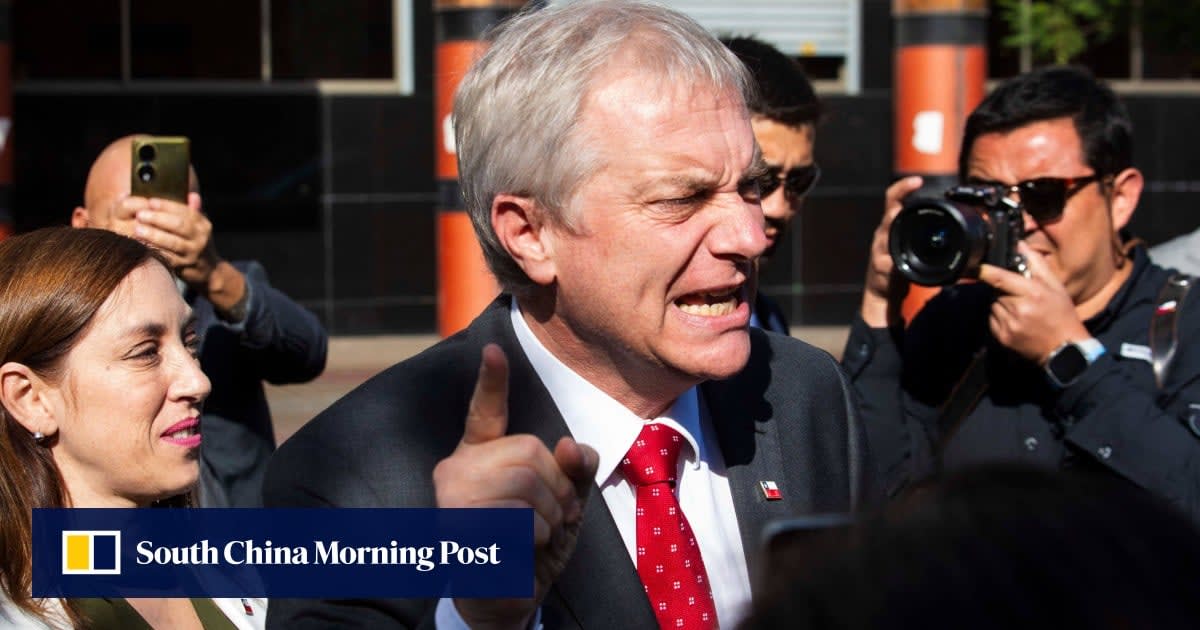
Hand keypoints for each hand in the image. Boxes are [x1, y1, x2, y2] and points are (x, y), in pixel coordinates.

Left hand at [132, 192, 220, 289]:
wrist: (208, 270)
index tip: (150, 201)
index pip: (187, 211)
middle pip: (179, 225)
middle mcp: (201, 238)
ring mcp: (193, 253)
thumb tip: (191, 194)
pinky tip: (141, 245)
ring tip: (137, 229)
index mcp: (203, 224)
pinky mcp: (184, 267)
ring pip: (173, 243)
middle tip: (140, 214)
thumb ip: (192, 211)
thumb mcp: (198, 226)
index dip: (168, 206)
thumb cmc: (195, 242)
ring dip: (154, 235)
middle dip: (158, 219)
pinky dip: (154, 250)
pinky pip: (167, 257)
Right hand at [433, 344, 597, 629]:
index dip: (491, 381)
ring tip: (536, 535)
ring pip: (526, 481)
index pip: (485, 412)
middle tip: (551, 518)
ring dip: (549, 514)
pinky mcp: (458, 527)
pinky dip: (536, 536)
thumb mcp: (564, 504)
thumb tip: (572, 446)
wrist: (506, 602)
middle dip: (556, 487)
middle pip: (529, 450)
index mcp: (479, 457)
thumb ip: (574, 470)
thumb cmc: (530, 549)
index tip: (492, 350)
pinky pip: (520, 516)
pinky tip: (520, 550)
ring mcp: (453, 498)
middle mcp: (457, 470)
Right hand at [861, 176, 923, 326]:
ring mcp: (880, 251)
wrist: (882, 293)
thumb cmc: (897, 267)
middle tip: (903, 203)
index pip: (893, 200)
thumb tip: (942, 216)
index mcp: (891, 226)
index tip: (917, 180)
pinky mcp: (881, 269)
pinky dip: (891, 261)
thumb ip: (916, 230)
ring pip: (885, 236)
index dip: (903, 188)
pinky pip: (887, 263)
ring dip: (890, 227)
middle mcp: (883, 235)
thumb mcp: (907, 245)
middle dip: (895, 208)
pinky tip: (894, 261)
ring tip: (897, 216)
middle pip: (889, 216)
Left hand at [977, 242, 1089, 363]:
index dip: (987, 272)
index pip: (1001, 279)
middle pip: (996, 291)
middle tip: (1019, 295)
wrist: (1064, 348)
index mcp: (1032, 294)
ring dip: (1001, 303)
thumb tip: (1020, 245)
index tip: (979, 268)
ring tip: (1020, 309)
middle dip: (1004, 290)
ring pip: (993, 305)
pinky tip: (1016, 320)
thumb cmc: (1062, 315)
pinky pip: (992, 319)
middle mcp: (1018, 309)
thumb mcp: (1055, 286)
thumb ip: (1036, 264)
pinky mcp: (1002, 337)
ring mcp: (1009, 325)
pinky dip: (1000, 317)